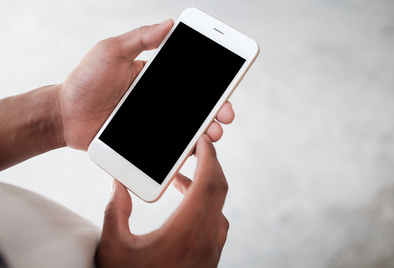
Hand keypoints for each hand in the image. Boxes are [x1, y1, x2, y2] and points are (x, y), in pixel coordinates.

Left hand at [57, 19, 234, 149]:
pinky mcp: (147, 143)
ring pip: (190, 129)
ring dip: (207, 132)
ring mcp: (156, 122)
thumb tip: (169, 23)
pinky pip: (171, 149)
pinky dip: (186, 152)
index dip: (215, 82)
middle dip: (219, 110)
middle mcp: (161, 100)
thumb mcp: (111, 52)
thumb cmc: (84, 80)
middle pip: (199, 106)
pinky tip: (193, 152)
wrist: (62, 116)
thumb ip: (140, 38)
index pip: (193, 78)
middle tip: (226, 116)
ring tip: (212, 136)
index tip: (229, 83)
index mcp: (157, 77)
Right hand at [96, 135, 228, 267]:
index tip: (202, 140)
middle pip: (219, 190)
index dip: (210, 157)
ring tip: (179, 179)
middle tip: (193, 150)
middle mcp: (208, 238)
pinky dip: (205, 206)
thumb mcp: (113, 246)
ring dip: (205, 187)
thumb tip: (119, 182)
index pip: (211, 181)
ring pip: (219, 208)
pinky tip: (184, 207)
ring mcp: (213, 250)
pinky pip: (216, 223)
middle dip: (209, 165)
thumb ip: (116, 209)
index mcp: (189, 229)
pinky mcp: (211, 259)